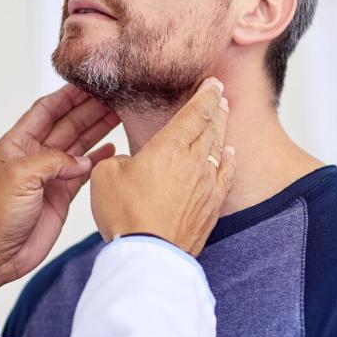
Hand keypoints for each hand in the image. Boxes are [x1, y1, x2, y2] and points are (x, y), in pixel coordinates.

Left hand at [0, 84, 119, 296]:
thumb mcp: (20, 177)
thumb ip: (52, 161)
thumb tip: (80, 161)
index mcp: (16, 145)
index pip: (44, 111)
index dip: (66, 97)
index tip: (88, 83)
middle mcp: (33, 157)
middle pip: (66, 124)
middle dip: (89, 110)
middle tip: (114, 97)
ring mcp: (49, 176)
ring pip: (78, 145)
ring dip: (97, 130)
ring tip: (120, 115)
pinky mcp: (61, 195)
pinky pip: (84, 171)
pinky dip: (98, 159)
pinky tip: (112, 147)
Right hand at [89, 78, 235, 255]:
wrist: (148, 254)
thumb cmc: (126, 214)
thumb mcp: (106, 175)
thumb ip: (119, 160)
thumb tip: (129, 164)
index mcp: (170, 146)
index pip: (195, 112)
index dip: (205, 94)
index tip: (212, 82)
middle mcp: (195, 161)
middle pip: (211, 127)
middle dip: (216, 107)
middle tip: (220, 94)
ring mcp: (207, 185)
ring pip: (219, 149)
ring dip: (222, 130)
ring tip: (224, 116)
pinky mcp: (211, 207)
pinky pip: (226, 176)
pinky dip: (229, 161)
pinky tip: (230, 154)